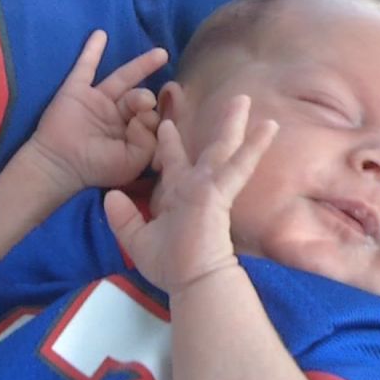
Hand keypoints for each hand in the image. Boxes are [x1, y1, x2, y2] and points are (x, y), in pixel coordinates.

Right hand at [29, 30, 167, 191]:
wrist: (60, 165)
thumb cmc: (97, 167)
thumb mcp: (132, 161)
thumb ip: (148, 140)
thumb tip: (147, 115)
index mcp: (130, 133)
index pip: (150, 118)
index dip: (151, 120)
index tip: (140, 129)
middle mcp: (116, 115)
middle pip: (139, 97)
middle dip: (145, 97)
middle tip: (145, 101)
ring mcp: (96, 101)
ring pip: (122, 78)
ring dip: (141, 65)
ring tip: (161, 55)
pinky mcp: (76, 90)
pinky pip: (85, 67)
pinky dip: (92, 50)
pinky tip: (100, 34)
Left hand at [104, 95, 276, 293]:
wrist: (191, 280)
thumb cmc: (170, 265)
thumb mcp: (137, 239)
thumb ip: (123, 217)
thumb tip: (109, 196)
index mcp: (178, 194)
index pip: (173, 162)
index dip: (168, 143)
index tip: (163, 124)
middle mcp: (196, 186)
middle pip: (205, 148)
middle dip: (213, 125)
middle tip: (222, 101)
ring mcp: (210, 187)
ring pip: (223, 149)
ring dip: (234, 124)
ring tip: (244, 99)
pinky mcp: (220, 192)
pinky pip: (238, 165)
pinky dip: (253, 146)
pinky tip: (270, 126)